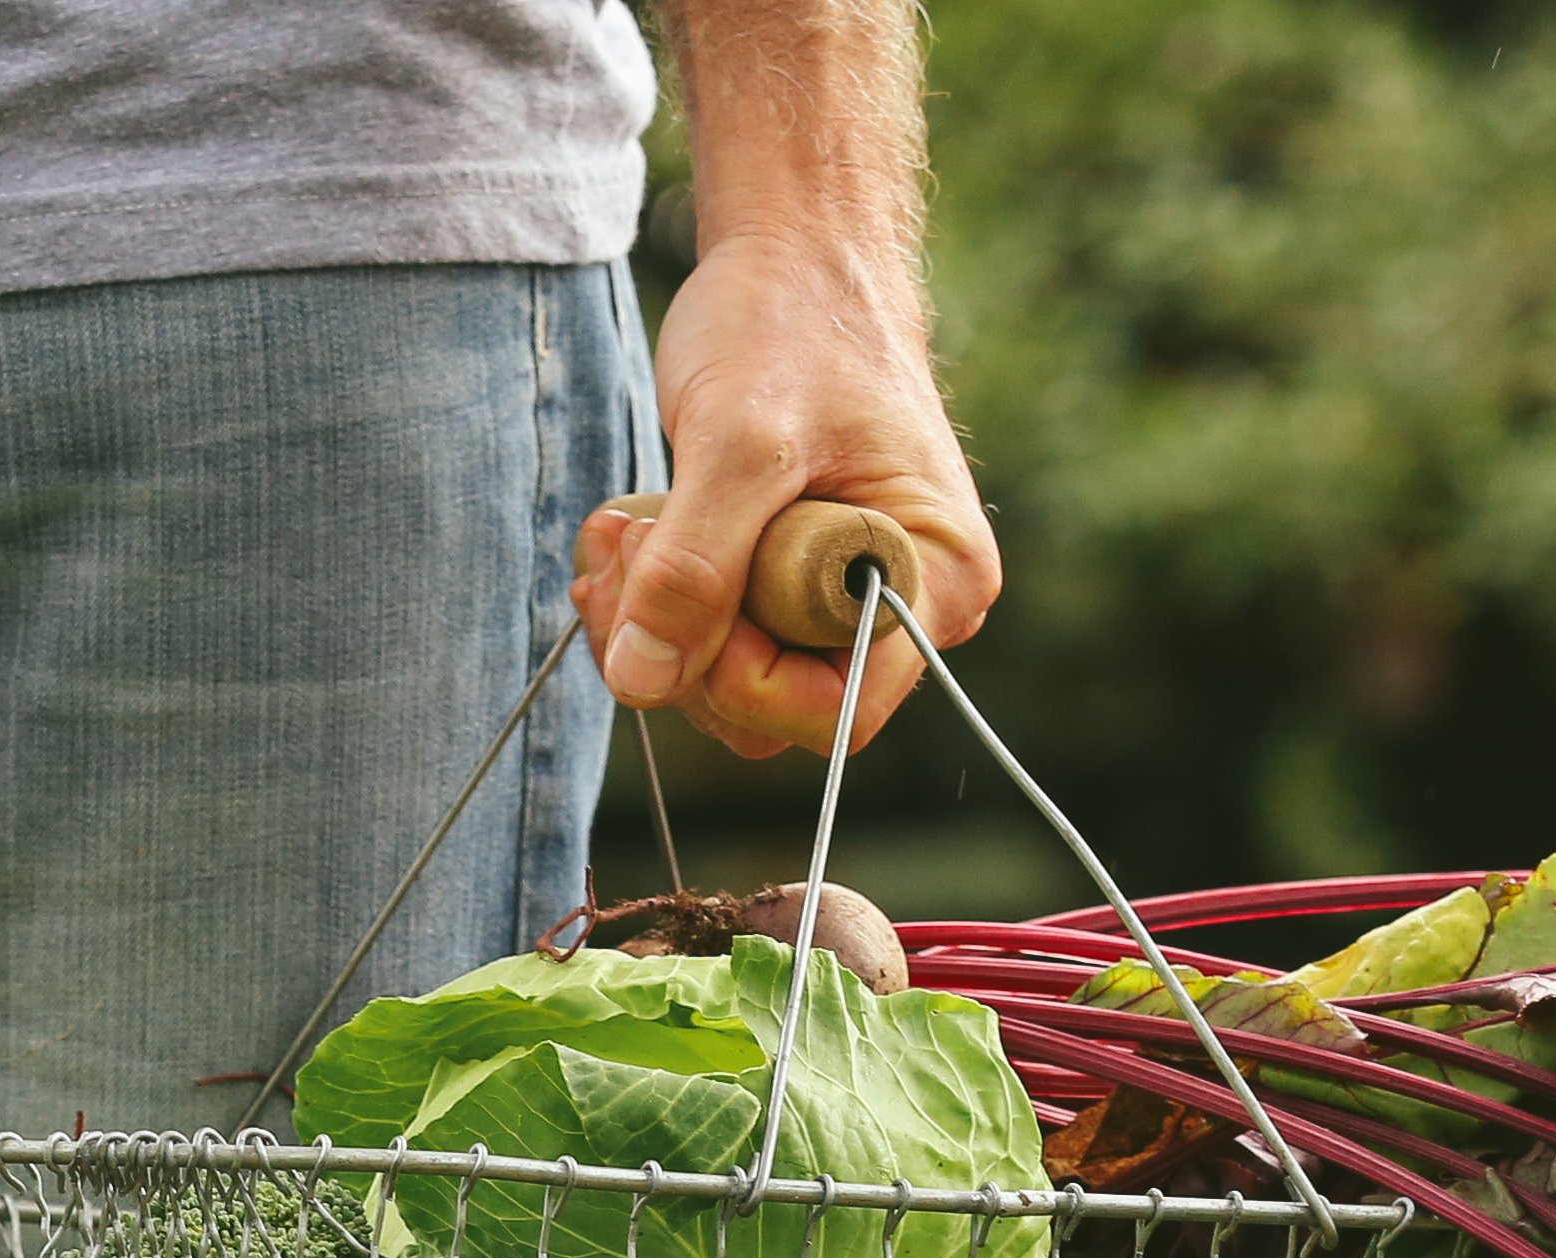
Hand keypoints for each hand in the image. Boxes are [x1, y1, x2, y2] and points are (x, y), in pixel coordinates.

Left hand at [572, 231, 1000, 764]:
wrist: (796, 250)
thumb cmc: (793, 319)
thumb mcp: (738, 438)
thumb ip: (694, 565)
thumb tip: (641, 681)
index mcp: (936, 581)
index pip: (839, 710)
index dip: (745, 682)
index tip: (678, 597)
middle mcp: (908, 609)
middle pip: (781, 707)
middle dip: (685, 647)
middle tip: (627, 547)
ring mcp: (851, 599)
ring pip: (739, 681)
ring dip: (657, 625)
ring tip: (619, 531)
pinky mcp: (798, 582)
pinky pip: (724, 637)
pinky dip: (660, 600)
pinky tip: (627, 536)